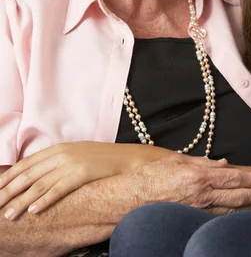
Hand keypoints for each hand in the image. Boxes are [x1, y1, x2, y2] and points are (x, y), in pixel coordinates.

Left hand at [0, 141, 171, 218]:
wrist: (127, 160)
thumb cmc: (101, 162)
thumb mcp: (76, 157)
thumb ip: (56, 164)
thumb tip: (36, 178)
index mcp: (58, 149)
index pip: (26, 164)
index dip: (9, 177)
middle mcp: (61, 154)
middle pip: (28, 174)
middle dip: (9, 191)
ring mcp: (71, 163)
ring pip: (39, 184)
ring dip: (21, 200)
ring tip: (9, 213)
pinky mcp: (81, 173)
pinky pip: (58, 189)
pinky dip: (43, 200)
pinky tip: (33, 210)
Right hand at [133, 153, 250, 214]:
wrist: (131, 199)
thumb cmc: (151, 177)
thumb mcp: (176, 161)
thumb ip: (201, 162)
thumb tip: (222, 163)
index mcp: (198, 175)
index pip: (232, 177)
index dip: (250, 178)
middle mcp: (202, 194)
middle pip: (237, 195)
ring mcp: (198, 210)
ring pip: (232, 211)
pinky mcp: (193, 221)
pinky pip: (219, 221)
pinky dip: (234, 220)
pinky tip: (244, 219)